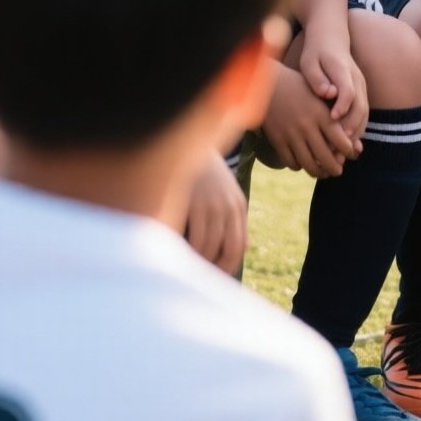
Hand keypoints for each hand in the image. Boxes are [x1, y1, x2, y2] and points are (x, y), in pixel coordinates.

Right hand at [184, 150, 248, 273]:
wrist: (186, 142)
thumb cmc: (201, 172)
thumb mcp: (223, 192)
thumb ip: (232, 218)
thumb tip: (244, 247)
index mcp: (237, 206)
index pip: (238, 248)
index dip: (225, 267)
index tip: (210, 276)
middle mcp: (230, 207)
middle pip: (229, 251)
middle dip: (215, 269)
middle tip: (197, 278)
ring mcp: (213, 206)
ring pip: (209, 249)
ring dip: (197, 262)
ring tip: (183, 266)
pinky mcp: (195, 204)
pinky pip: (194, 240)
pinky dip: (186, 252)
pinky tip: (176, 253)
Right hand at [260, 62, 361, 177]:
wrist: (268, 83)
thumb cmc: (299, 87)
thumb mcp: (319, 95)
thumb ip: (334, 113)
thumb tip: (349, 135)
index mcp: (321, 114)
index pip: (342, 142)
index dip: (349, 152)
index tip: (351, 154)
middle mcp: (308, 126)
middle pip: (326, 158)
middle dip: (335, 168)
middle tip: (338, 170)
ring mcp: (291, 135)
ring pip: (309, 165)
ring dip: (318, 172)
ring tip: (322, 172)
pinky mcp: (278, 140)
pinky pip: (291, 163)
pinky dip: (298, 166)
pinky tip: (302, 162)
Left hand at [296, 37, 367, 149]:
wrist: (331, 38)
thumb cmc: (316, 52)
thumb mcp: (310, 61)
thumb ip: (317, 78)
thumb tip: (327, 93)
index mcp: (343, 70)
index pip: (348, 91)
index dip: (342, 107)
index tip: (331, 119)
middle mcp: (357, 79)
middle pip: (360, 106)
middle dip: (351, 127)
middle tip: (338, 143)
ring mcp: (362, 86)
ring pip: (364, 112)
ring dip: (356, 132)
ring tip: (342, 149)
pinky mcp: (361, 92)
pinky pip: (363, 113)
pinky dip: (357, 128)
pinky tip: (346, 142)